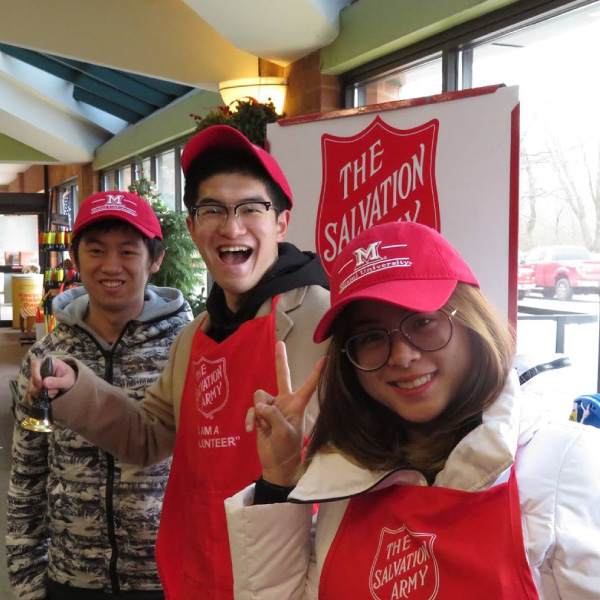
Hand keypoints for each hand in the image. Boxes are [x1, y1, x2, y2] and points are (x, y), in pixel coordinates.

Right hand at [28, 357, 76, 398]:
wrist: (71, 383)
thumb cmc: (70, 377)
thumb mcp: (67, 380)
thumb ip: (58, 381)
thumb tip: (44, 383)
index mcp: (49, 363)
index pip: (35, 363)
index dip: (35, 374)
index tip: (41, 384)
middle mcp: (40, 369)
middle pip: (32, 379)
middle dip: (42, 388)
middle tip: (55, 390)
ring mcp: (37, 378)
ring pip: (32, 387)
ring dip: (43, 393)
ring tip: (56, 391)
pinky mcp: (37, 386)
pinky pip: (34, 393)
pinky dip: (42, 396)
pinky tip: (52, 394)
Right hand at [245, 341, 323, 486]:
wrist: (276, 465)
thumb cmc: (288, 449)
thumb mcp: (285, 433)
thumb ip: (273, 415)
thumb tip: (260, 406)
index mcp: (297, 405)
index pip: (308, 386)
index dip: (316, 373)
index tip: (325, 359)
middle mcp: (285, 402)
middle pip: (281, 376)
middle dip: (280, 360)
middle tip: (280, 343)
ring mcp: (271, 407)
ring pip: (260, 395)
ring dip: (259, 412)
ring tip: (264, 426)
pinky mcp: (260, 415)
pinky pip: (252, 409)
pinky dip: (251, 419)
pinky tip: (251, 430)